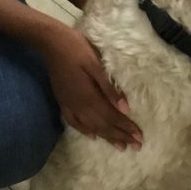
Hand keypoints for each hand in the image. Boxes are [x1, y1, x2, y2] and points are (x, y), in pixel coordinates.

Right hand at [41, 26, 141, 149]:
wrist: (51, 43)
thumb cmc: (77, 49)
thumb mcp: (96, 65)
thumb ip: (109, 88)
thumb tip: (125, 109)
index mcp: (90, 96)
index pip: (112, 117)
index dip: (126, 127)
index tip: (140, 137)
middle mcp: (80, 106)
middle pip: (103, 125)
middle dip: (121, 136)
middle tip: (136, 146)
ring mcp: (70, 105)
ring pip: (91, 127)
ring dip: (107, 137)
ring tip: (120, 146)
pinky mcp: (63, 102)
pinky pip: (74, 122)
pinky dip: (85, 131)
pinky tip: (93, 136)